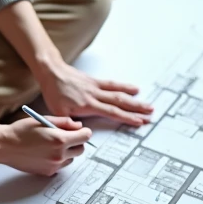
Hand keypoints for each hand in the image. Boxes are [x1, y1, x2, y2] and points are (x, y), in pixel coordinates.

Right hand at [0, 116, 92, 175]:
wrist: (5, 146)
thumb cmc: (22, 130)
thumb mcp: (43, 120)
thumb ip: (64, 122)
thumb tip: (78, 126)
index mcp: (60, 139)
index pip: (85, 137)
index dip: (83, 131)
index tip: (80, 130)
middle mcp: (59, 154)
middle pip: (81, 149)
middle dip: (76, 142)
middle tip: (66, 136)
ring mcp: (54, 165)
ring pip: (71, 159)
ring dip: (67, 152)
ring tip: (52, 145)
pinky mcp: (48, 172)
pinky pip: (60, 166)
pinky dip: (57, 159)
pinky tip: (45, 152)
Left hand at [38, 62, 153, 126]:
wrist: (52, 72)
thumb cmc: (54, 93)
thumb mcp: (58, 111)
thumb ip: (70, 122)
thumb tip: (81, 130)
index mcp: (88, 104)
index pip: (111, 112)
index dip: (126, 117)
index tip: (139, 122)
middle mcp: (95, 95)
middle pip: (120, 102)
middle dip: (136, 109)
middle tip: (150, 113)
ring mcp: (96, 87)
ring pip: (119, 93)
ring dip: (134, 99)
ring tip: (147, 104)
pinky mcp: (95, 81)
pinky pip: (113, 84)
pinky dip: (124, 86)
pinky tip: (133, 88)